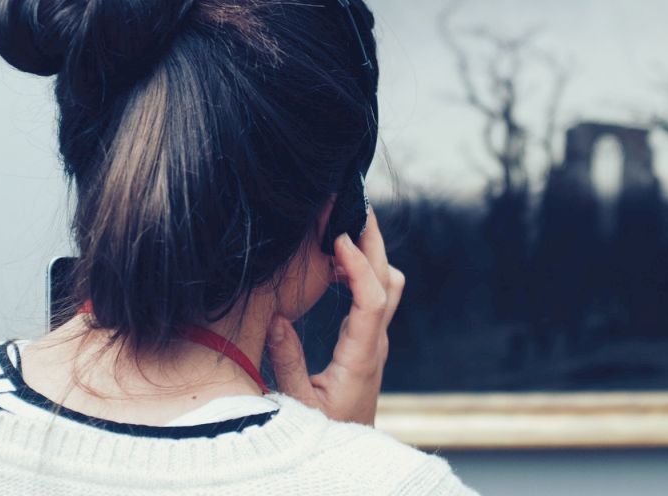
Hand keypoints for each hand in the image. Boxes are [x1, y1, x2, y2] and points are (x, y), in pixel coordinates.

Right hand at [264, 208, 404, 424]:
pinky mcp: (369, 343)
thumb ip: (288, 364)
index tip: (338, 238)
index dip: (359, 264)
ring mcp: (376, 342)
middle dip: (374, 243)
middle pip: (389, 281)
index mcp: (361, 357)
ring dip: (371, 255)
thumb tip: (278, 319)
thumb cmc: (321, 435)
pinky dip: (362, 271)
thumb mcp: (296, 405)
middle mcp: (376, 344)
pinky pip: (375, 296)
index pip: (371, 299)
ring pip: (388, 286)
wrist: (346, 458)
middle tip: (354, 208)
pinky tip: (337, 263)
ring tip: (341, 230)